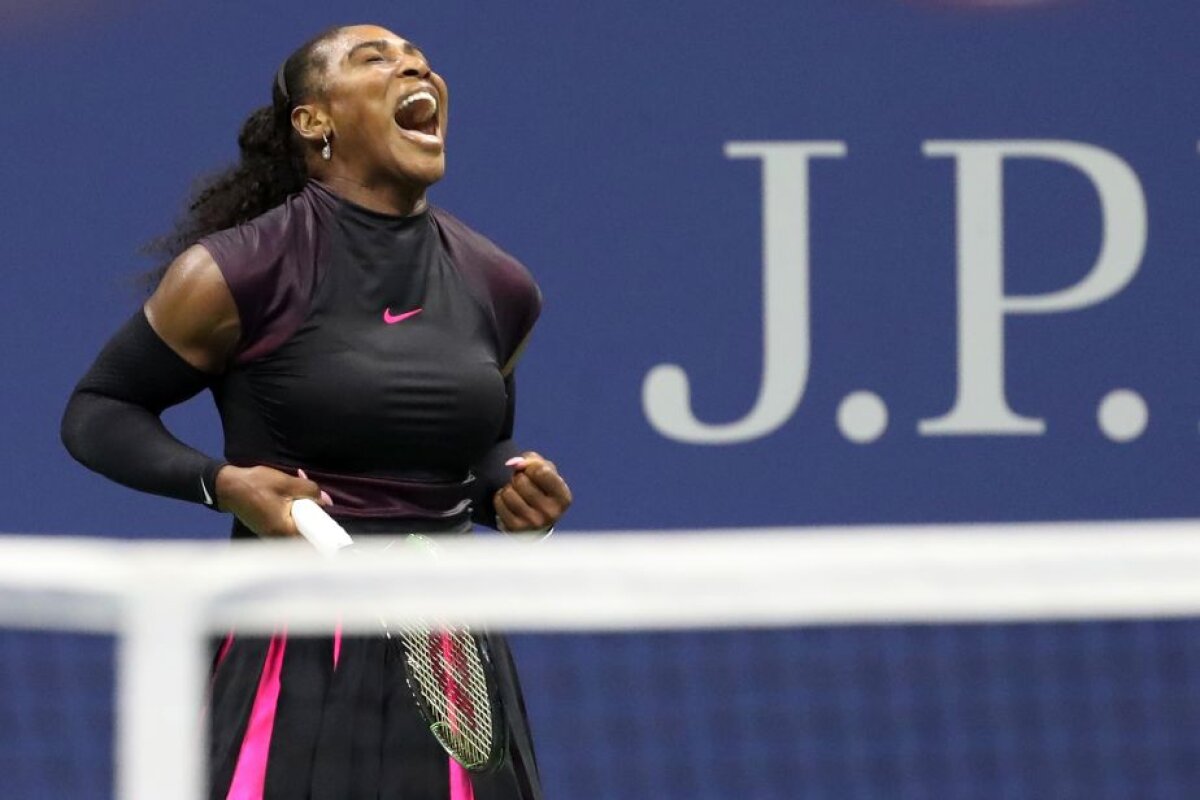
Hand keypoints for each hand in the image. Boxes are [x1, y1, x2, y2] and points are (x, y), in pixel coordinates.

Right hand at [214, 465, 330, 537]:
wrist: (227, 486)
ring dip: (303, 508)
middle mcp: (278, 538)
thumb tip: (327, 501)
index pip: (313, 537)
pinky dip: (292, 509)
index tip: (333, 520)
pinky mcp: (268, 528)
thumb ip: (310, 491)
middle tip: (318, 497)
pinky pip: (287, 521)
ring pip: (297, 524)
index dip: (325, 528)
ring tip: (302, 488)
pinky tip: (292, 494)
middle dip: (314, 513)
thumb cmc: (256, 485)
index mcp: (284, 531)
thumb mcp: (287, 483)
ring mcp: (272, 535)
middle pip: (306, 530)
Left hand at [494, 452, 571, 532]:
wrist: (535, 522)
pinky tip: (509, 502)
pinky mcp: (515, 529)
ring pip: (508, 492)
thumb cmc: (541, 490)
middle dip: (518, 477)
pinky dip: (500, 498)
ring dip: (508, 488)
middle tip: (523, 484)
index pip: (542, 471)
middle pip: (521, 481)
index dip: (532, 467)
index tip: (533, 472)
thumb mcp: (545, 472)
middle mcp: (551, 514)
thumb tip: (513, 463)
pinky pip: (499, 503)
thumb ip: (532, 461)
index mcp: (563, 498)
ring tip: (516, 494)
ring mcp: (533, 523)